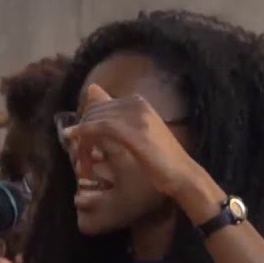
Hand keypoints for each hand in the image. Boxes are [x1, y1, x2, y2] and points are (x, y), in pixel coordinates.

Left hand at [62, 84, 200, 199]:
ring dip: (83, 143)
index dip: (85, 126)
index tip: (83, 147)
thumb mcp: (136, 135)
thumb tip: (92, 88)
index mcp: (138, 102)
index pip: (99, 106)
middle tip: (81, 160)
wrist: (182, 174)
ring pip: (94, 121)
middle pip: (95, 112)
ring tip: (83, 165)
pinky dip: (85, 139)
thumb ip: (116, 118)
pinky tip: (81, 152)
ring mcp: (135, 116)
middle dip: (82, 134)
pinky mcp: (132, 131)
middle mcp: (136, 103)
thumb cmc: (161, 159)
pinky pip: (99, 128)